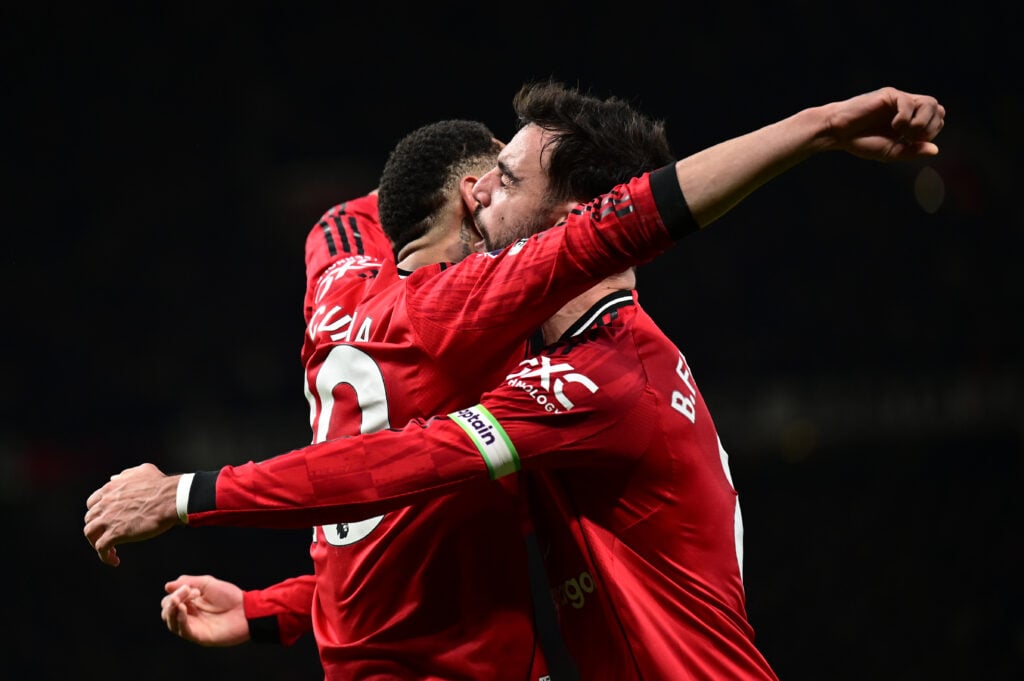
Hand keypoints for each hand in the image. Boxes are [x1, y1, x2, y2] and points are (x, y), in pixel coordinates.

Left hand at [83, 463, 181, 565]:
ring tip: (109, 550)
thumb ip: (125, 475)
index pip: (92, 503)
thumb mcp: (142, 471)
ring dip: (96, 542)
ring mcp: (108, 519)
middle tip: (108, 535)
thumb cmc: (161, 485)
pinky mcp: (115, 534)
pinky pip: (101, 548)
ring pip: (90, 534)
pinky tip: (114, 560)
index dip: (98, 512)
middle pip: (90, 519)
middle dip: (97, 528)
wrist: (171, 498)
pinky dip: (105, 556)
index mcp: (110, 489)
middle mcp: (104, 504)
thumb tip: (114, 478)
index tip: (106, 518)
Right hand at [162, 575, 250, 646]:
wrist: (247, 610)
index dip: (175, 594)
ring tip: (179, 602)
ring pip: (172, 624)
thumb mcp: (208, 583)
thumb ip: (188, 582)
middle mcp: (189, 616)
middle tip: (184, 593)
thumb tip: (166, 586)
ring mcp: (194, 627)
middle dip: (171, 602)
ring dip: (172, 612)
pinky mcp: (199, 636)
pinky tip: (183, 609)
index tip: (189, 588)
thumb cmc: (230, 597)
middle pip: (167, 613)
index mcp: (190, 604)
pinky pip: (184, 631)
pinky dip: (180, 620)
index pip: (170, 602)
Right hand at [820, 86, 944, 160]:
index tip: (911, 142)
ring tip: (903, 132)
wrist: (837, 133)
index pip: (936, 119)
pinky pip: (909, 102)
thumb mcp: (890, 152)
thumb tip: (935, 150)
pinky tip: (893, 126)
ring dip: (921, 122)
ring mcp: (899, 99)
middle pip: (938, 108)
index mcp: (910, 119)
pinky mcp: (889, 95)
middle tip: (910, 138)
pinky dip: (905, 118)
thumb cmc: (860, 142)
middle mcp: (908, 106)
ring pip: (930, 103)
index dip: (931, 132)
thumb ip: (912, 151)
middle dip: (929, 127)